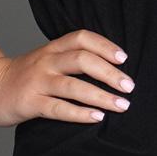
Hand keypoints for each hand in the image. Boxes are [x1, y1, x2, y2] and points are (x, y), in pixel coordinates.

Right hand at [0, 29, 135, 126]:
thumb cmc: (27, 76)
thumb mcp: (47, 59)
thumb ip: (72, 58)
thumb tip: (112, 68)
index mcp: (52, 48)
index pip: (81, 38)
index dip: (105, 46)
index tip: (124, 58)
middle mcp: (46, 62)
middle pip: (82, 60)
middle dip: (110, 73)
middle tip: (129, 86)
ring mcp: (38, 82)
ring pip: (73, 85)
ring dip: (101, 96)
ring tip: (121, 105)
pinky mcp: (30, 103)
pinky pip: (59, 108)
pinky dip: (80, 113)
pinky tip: (98, 117)